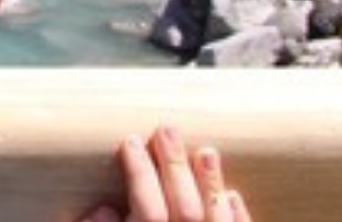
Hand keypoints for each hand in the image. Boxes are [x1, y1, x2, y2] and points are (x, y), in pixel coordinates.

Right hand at [83, 125, 250, 221]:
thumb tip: (102, 209)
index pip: (147, 208)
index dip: (138, 172)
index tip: (130, 141)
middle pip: (185, 209)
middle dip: (175, 165)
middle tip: (167, 129)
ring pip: (216, 219)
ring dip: (211, 184)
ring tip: (207, 151)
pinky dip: (238, 217)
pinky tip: (233, 196)